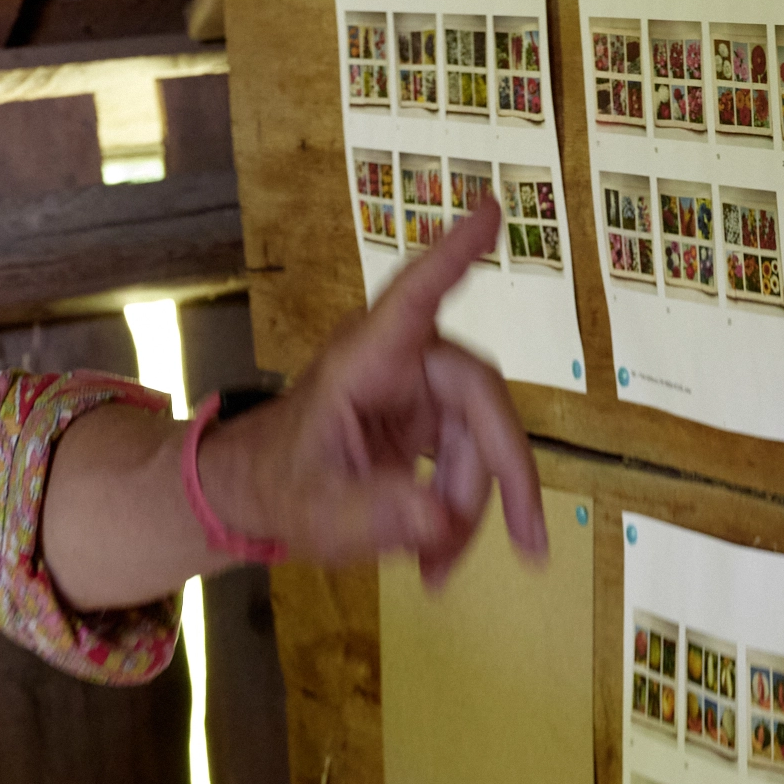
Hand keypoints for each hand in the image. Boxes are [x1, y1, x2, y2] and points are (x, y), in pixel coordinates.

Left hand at [213, 198, 544, 582]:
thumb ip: (374, 513)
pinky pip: (467, 466)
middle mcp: (401, 364)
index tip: (489, 210)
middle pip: (478, 403)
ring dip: (470, 512)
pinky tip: (438, 561)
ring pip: (481, 444)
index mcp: (365, 360)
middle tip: (526, 543)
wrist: (258, 496)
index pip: (414, 298)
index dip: (452, 257)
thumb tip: (440, 520)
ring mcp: (420, 392)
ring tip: (437, 572)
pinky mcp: (431, 424)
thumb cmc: (278, 485)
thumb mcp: (318, 511)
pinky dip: (458, 515)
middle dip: (499, 476)